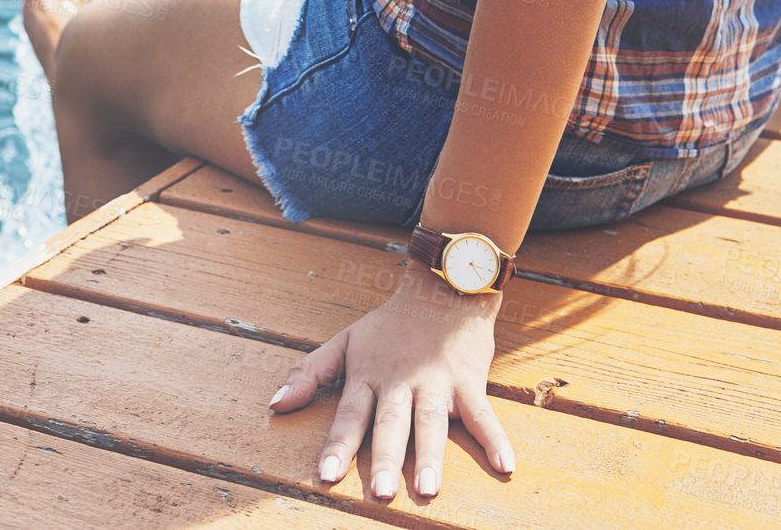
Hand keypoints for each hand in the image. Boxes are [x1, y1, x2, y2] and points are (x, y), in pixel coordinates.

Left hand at [267, 260, 514, 500]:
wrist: (443, 287)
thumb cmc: (390, 324)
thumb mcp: (346, 340)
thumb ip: (310, 373)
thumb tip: (274, 406)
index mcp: (369, 374)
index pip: (350, 414)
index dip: (337, 445)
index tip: (326, 476)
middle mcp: (401, 381)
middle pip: (391, 423)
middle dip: (384, 457)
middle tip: (379, 494)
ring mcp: (437, 381)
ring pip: (432, 422)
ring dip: (431, 455)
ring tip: (427, 488)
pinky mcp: (469, 380)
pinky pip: (484, 414)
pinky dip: (495, 439)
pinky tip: (505, 465)